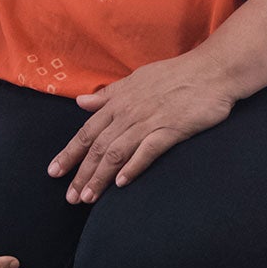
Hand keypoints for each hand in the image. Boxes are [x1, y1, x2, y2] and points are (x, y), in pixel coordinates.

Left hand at [50, 54, 235, 204]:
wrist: (212, 70)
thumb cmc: (174, 75)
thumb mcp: (135, 80)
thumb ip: (108, 95)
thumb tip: (81, 103)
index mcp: (118, 102)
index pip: (86, 132)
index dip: (69, 153)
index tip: (54, 172)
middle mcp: (128, 113)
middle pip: (97, 147)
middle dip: (81, 173)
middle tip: (69, 197)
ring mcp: (149, 120)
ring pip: (116, 152)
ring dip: (100, 176)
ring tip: (88, 198)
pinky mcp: (172, 128)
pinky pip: (148, 150)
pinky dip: (133, 166)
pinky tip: (122, 183)